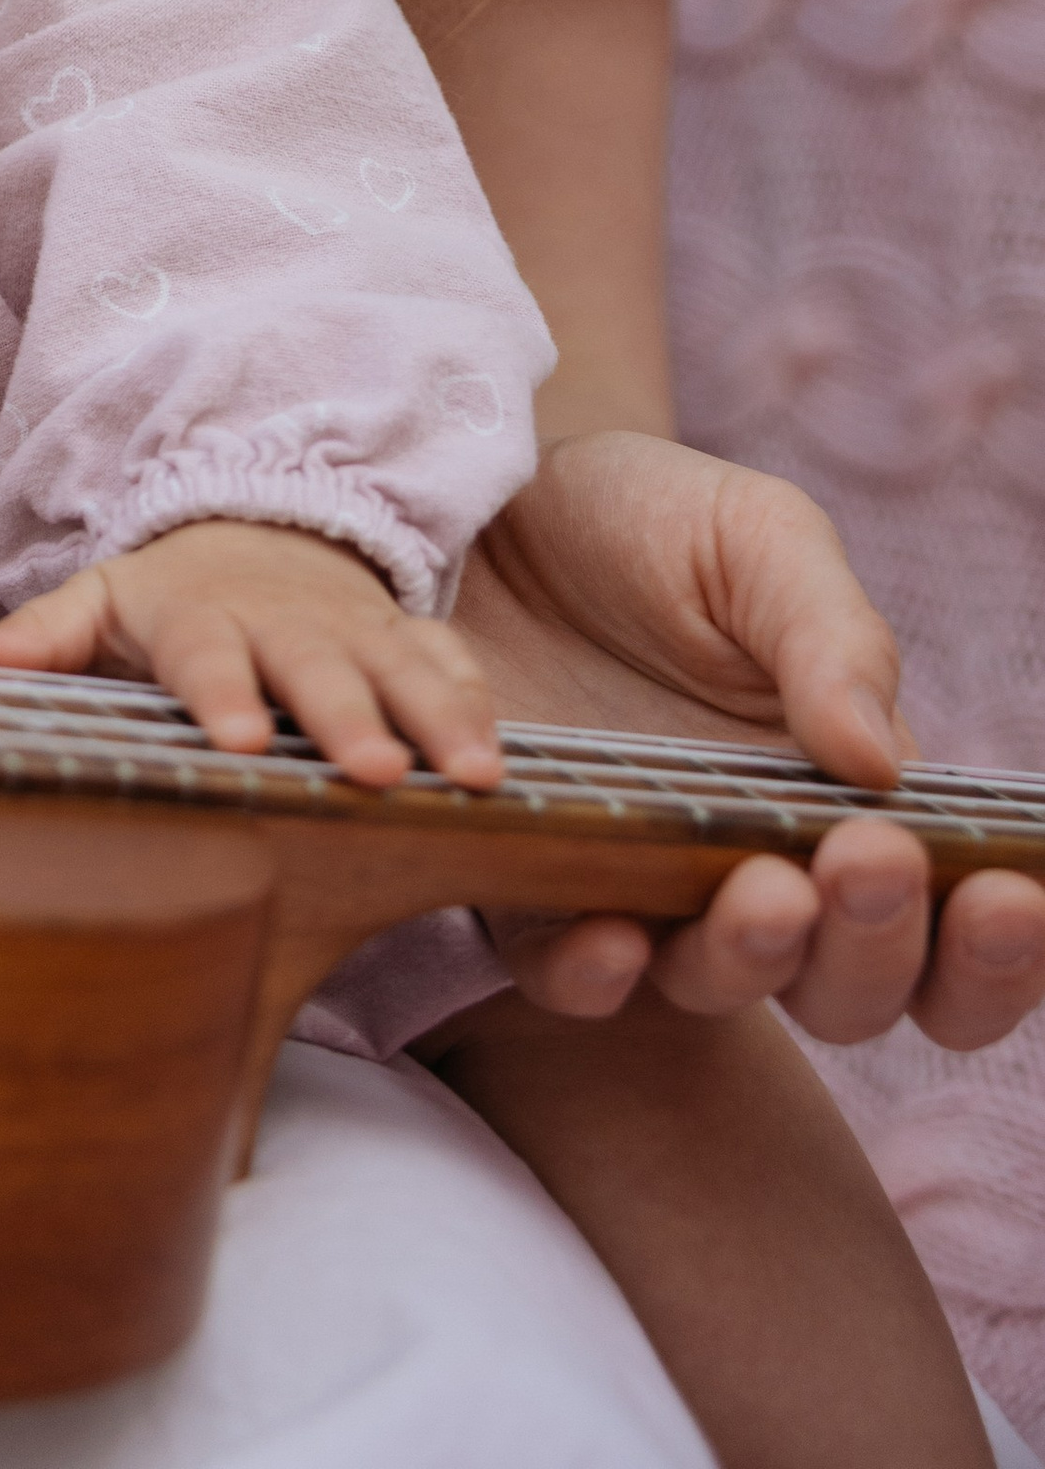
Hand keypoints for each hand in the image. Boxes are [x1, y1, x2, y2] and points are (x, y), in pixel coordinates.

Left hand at [0, 518, 501, 789]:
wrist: (258, 526)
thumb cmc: (170, 596)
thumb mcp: (99, 603)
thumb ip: (40, 638)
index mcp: (203, 620)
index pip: (208, 659)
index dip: (223, 696)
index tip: (239, 740)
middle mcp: (286, 624)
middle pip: (317, 671)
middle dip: (347, 718)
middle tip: (375, 772)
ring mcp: (356, 629)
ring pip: (401, 672)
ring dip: (436, 721)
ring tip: (471, 778)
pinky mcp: (408, 638)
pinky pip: (451, 665)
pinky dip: (478, 705)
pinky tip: (505, 758)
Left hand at [457, 429, 1044, 1049]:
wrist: (489, 494)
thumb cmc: (650, 523)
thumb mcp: (760, 541)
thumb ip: (832, 641)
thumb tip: (888, 769)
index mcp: (852, 801)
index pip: (956, 923)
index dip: (999, 946)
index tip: (1007, 894)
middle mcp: (763, 868)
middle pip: (857, 986)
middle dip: (882, 942)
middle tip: (871, 860)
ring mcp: (649, 886)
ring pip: (728, 989)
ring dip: (759, 960)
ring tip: (766, 891)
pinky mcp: (528, 883)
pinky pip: (563, 975)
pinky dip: (595, 979)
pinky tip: (612, 937)